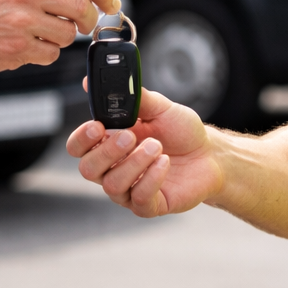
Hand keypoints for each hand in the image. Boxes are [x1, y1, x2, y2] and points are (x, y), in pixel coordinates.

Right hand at [0, 0, 118, 73]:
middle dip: (89, 20)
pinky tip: (23, 47)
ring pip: (68, 35)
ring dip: (60, 38)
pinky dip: (43, 54)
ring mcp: (22, 21)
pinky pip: (50, 55)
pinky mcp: (17, 48)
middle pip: (82, 7)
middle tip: (84, 25)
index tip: (111, 1)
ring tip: (37, 34)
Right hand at [66, 90, 223, 216]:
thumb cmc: (181, 131)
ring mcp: (129, 189)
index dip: (81, 139)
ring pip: (112, 185)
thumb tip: (96, 82)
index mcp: (108, 143)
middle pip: (88, 169)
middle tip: (130, 136)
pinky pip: (139, 198)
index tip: (98, 126)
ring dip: (134, 163)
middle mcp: (113, 168)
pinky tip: (164, 162)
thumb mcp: (160, 108)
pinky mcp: (149, 205)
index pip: (77, 147)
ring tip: (157, 147)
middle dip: (107, 151)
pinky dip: (151, 178)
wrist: (210, 154)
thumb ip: (132, 97)